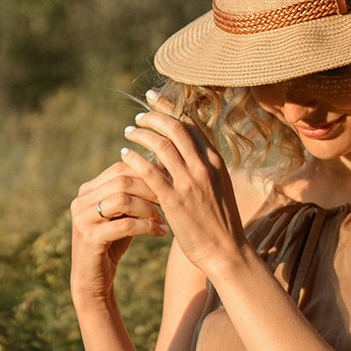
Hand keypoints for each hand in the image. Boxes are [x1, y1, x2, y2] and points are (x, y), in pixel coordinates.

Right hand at [70, 162, 165, 305]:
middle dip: (150, 189)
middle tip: (169, 200)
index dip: (147, 173)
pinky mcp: (90, 238)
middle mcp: (81, 201)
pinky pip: (125, 225)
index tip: (168, 184)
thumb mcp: (122, 216)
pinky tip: (161, 232)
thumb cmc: (113, 244)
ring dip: (149, 208)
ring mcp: (82, 219)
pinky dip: (148, 227)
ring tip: (163, 218)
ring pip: (122, 199)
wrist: (93, 280)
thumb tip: (160, 171)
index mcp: (87, 190)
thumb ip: (133, 196)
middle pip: (122, 180)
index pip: (120, 168)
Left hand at [120, 91, 247, 276]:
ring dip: (140, 134)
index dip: (171, 107)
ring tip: (128, 133)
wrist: (226, 251)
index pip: (192, 124)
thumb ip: (207, 167)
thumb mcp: (221, 187)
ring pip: (160, 144)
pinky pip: (148, 170)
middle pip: (175, 127)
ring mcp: (189, 182)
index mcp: (216, 161)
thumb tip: (190, 151)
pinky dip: (134, 157)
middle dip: (154, 116)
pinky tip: (124, 154)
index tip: (155, 98)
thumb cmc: (222, 223)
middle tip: (139, 117)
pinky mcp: (173, 199)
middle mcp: (204, 166)